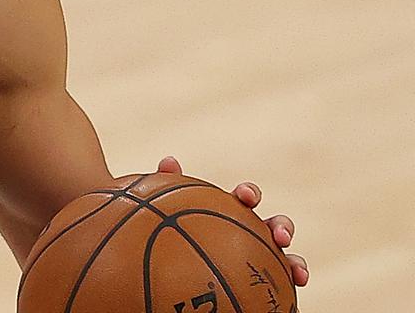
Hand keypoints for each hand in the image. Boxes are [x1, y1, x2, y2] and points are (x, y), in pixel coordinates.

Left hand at [157, 156, 308, 286]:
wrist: (175, 286)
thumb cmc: (168, 246)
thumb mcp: (162, 218)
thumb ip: (165, 193)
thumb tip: (169, 161)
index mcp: (230, 217)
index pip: (245, 200)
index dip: (249, 195)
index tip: (245, 197)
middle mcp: (250, 238)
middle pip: (274, 227)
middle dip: (281, 227)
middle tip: (279, 236)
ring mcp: (259, 263)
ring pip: (285, 261)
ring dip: (296, 263)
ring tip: (297, 272)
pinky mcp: (263, 289)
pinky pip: (278, 292)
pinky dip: (286, 291)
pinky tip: (289, 301)